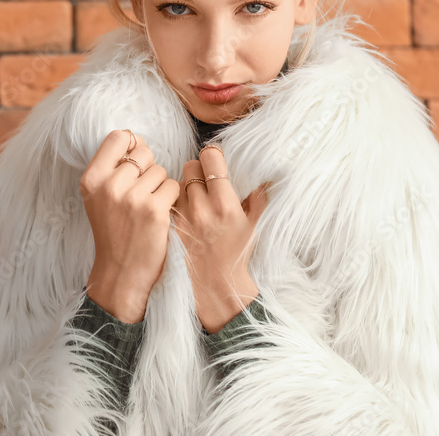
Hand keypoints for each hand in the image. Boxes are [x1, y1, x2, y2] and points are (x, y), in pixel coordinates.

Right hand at [80, 129, 181, 322]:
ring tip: (147, 208)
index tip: (133, 164)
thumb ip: (112, 166)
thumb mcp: (98, 196)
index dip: (132, 146)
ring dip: (160, 187)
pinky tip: (159, 215)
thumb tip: (135, 138)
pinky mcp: (154, 210)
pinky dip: (171, 200)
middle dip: (148, 170)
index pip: (118, 137)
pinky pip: (173, 187)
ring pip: (161, 171)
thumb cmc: (113, 230)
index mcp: (92, 178)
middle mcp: (109, 185)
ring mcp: (132, 198)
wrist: (120, 272)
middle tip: (140, 194)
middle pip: (144, 153)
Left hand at [172, 145, 270, 332]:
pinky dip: (179, 199)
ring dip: (187, 183)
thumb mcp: (255, 223)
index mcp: (225, 204)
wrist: (216, 282)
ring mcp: (183, 216)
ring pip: (178, 181)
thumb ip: (260, 195)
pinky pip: (172, 199)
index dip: (213, 156)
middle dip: (199, 168)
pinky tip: (188, 208)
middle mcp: (202, 208)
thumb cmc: (238, 251)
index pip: (210, 159)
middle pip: (190, 166)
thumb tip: (268, 173)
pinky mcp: (171, 224)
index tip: (217, 161)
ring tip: (198, 195)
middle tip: (207, 179)